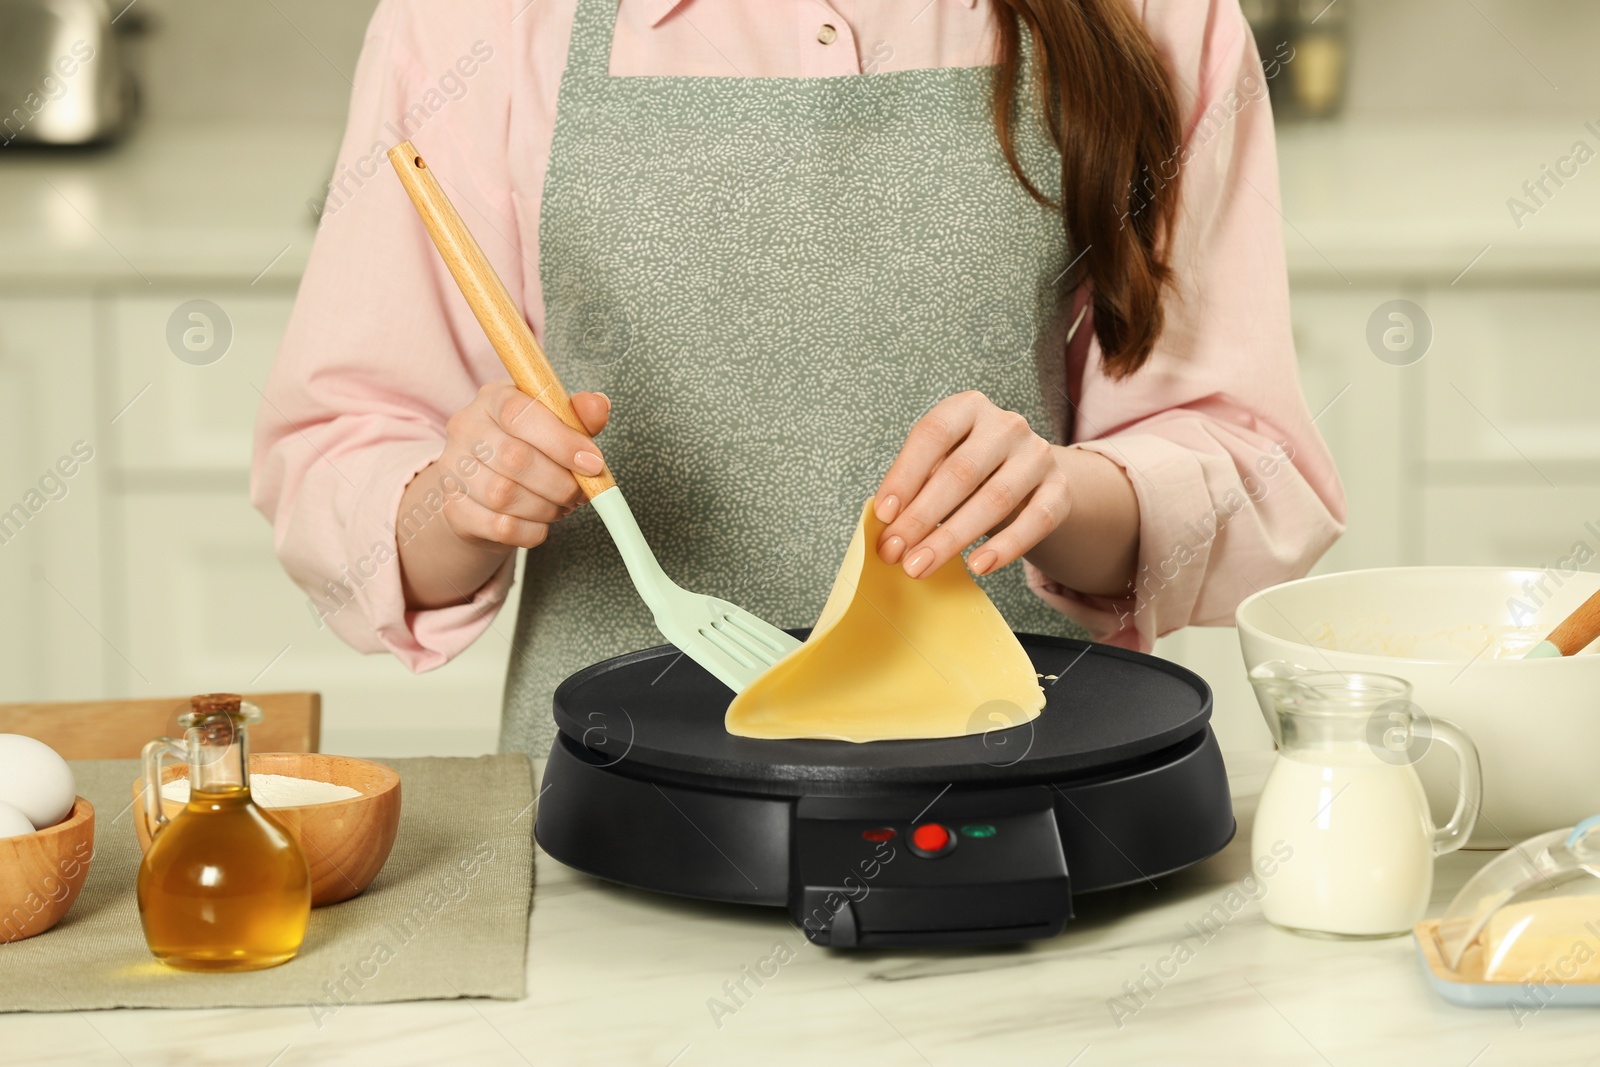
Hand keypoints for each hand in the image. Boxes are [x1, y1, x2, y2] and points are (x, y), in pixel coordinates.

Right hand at [434, 380, 610, 549]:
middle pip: (514, 458)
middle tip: (581, 492)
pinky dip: (532, 530)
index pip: (519, 413)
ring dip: (547, 507)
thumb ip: (578, 415)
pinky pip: (500, 526)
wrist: (488, 489)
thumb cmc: (529, 449)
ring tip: (562, 505)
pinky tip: (542, 522)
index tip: (592, 463)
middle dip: (560, 482)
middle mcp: (465, 429)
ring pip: (504, 495)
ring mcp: (453, 469)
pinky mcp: (455, 508)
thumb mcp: (556, 424)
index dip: (561, 441)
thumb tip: (598, 406)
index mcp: (492, 399)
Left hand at [874, 391, 1068, 578]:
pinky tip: (978, 565)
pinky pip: (1035, 521)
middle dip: (922, 517)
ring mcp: (1037, 455)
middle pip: (961, 472)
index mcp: (967, 408)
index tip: (883, 515)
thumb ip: (915, 485)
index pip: (932, 435)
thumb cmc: (968, 470)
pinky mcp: (1060, 489)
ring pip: (995, 500)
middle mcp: (1006, 425)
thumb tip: (886, 525)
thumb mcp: (940, 463)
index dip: (905, 475)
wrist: (1026, 476)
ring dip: (953, 538)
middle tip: (895, 551)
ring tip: (922, 566)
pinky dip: (1006, 546)